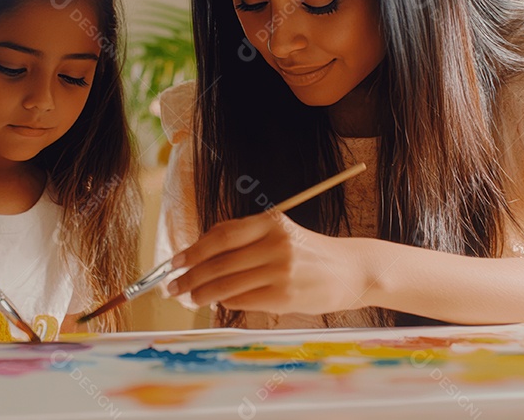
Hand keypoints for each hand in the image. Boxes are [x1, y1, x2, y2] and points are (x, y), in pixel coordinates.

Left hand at [166, 211, 361, 314]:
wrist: (350, 271)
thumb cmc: (307, 252)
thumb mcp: (279, 233)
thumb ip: (244, 238)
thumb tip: (199, 252)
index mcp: (270, 222)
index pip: (221, 236)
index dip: (193, 250)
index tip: (175, 261)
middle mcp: (275, 244)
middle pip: (219, 262)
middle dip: (189, 275)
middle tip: (172, 285)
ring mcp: (280, 271)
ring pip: (227, 285)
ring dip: (201, 293)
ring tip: (188, 297)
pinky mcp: (285, 296)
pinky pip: (243, 300)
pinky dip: (225, 302)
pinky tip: (217, 302)